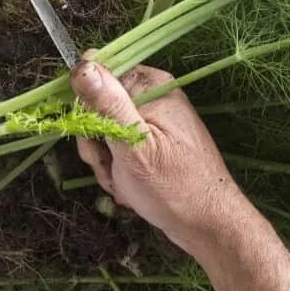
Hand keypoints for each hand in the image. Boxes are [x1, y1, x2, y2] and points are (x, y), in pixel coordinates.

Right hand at [70, 61, 251, 254]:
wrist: (207, 225)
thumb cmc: (174, 186)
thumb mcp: (133, 144)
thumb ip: (107, 104)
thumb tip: (82, 64)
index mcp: (152, 86)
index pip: (99, 76)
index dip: (86, 102)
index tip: (90, 129)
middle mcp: (152, 97)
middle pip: (97, 107)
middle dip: (95, 141)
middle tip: (109, 164)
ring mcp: (151, 121)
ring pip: (102, 132)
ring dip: (104, 160)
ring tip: (122, 180)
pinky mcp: (150, 143)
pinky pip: (116, 148)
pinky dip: (115, 169)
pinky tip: (128, 186)